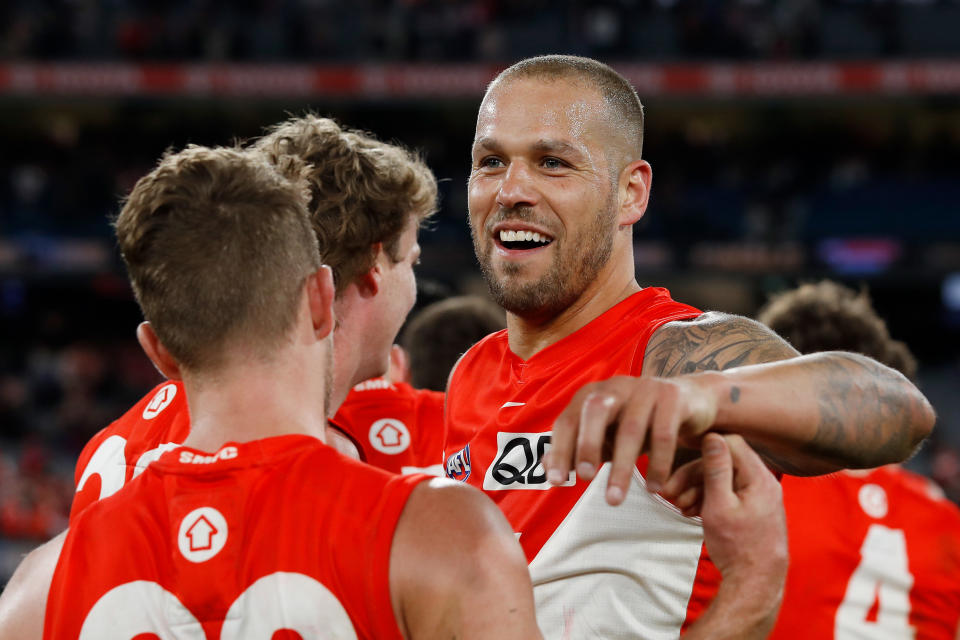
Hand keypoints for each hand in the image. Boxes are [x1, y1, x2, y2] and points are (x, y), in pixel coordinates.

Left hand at [544, 375, 717, 504]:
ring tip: (615, 499)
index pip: (568, 420)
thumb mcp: (608, 436)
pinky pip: (664, 432)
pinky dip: (658, 463)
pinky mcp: (673, 397)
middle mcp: (616, 387)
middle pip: (595, 410)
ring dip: (622, 466)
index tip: (555, 482)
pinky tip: (654, 488)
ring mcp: (645, 388)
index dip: (559, 450)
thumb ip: (578, 448)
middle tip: (584, 479)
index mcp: (592, 395)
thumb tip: (546, 468)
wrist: (690, 401)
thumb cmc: (640, 422)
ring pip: (630, 427)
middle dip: (586, 445)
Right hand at [669, 434, 787, 639]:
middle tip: (670, 491)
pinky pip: (728, 495)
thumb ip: (716, 469)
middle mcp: (763, 484)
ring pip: (723, 480)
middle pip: (724, 463)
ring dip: (698, 489)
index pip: (730, 444)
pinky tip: (691, 512)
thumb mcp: (719, 504)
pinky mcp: (752, 510)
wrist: (755, 583)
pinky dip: (708, 500)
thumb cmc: (737, 546)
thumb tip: (712, 436)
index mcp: (758, 478)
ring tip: (679, 507)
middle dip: (694, 476)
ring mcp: (758, 498)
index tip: (680, 462)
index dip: (704, 450)